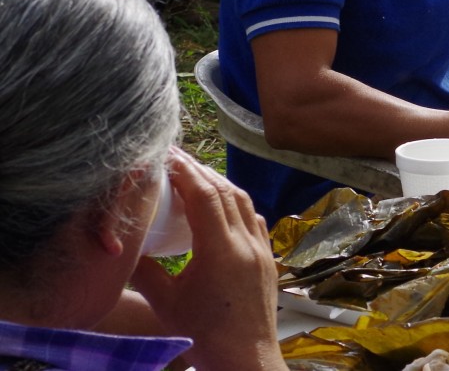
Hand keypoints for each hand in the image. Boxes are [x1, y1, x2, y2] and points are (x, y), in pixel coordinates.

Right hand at [127, 150, 282, 370]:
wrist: (244, 358)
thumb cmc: (202, 334)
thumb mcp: (164, 302)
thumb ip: (143, 270)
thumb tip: (122, 245)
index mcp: (220, 249)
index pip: (205, 195)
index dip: (186, 171)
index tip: (167, 156)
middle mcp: (246, 242)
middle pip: (225, 192)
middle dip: (200, 171)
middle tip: (176, 159)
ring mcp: (260, 248)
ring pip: (243, 202)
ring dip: (220, 185)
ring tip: (196, 177)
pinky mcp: (267, 258)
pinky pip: (253, 219)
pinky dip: (236, 204)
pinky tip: (223, 207)